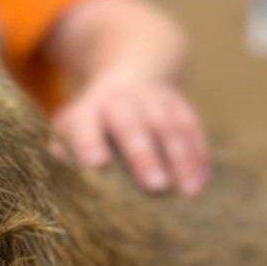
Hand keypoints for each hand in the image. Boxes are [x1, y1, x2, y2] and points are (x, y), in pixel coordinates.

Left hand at [51, 76, 209, 196]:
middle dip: (144, 156)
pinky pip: (193, 129)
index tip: (96, 165)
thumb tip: (70, 179)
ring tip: (188, 192)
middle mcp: (121, 101)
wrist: (132, 72)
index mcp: (89, 109)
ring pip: (170, 126)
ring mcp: (155, 101)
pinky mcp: (181, 106)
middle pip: (132, 125)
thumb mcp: (73, 129)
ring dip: (181, 159)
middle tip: (155, 187)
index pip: (85, 125)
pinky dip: (198, 157)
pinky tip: (200, 184)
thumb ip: (67, 152)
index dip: (89, 143)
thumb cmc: (94, 121)